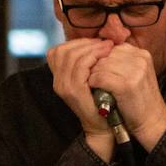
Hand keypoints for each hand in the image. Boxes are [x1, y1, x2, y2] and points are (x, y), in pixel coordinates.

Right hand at [47, 39, 117, 156]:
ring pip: (72, 56)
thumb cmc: (102, 100)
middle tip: (105, 43)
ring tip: (108, 47)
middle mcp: (57, 81)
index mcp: (58, 77)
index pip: (59, 50)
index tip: (97, 43)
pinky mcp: (73, 91)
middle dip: (86, 43)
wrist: (104, 125)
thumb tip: (99, 39)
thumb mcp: (90, 78)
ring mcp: (63, 87)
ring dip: (92, 48)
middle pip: (64, 50)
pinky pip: (80, 66)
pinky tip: (106, 56)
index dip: (78, 43)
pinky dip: (93, 57)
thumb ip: (87, 62)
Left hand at [86, 43, 165, 148]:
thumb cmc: (140, 101)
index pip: (111, 47)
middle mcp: (139, 58)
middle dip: (95, 67)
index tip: (96, 71)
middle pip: (105, 55)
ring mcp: (134, 70)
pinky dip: (93, 84)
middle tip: (91, 79)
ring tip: (93, 86)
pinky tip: (94, 90)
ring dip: (92, 76)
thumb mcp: (136, 75)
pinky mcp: (126, 84)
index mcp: (141, 54)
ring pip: (100, 65)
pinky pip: (100, 77)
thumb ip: (122, 63)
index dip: (100, 59)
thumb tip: (97, 55)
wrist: (152, 122)